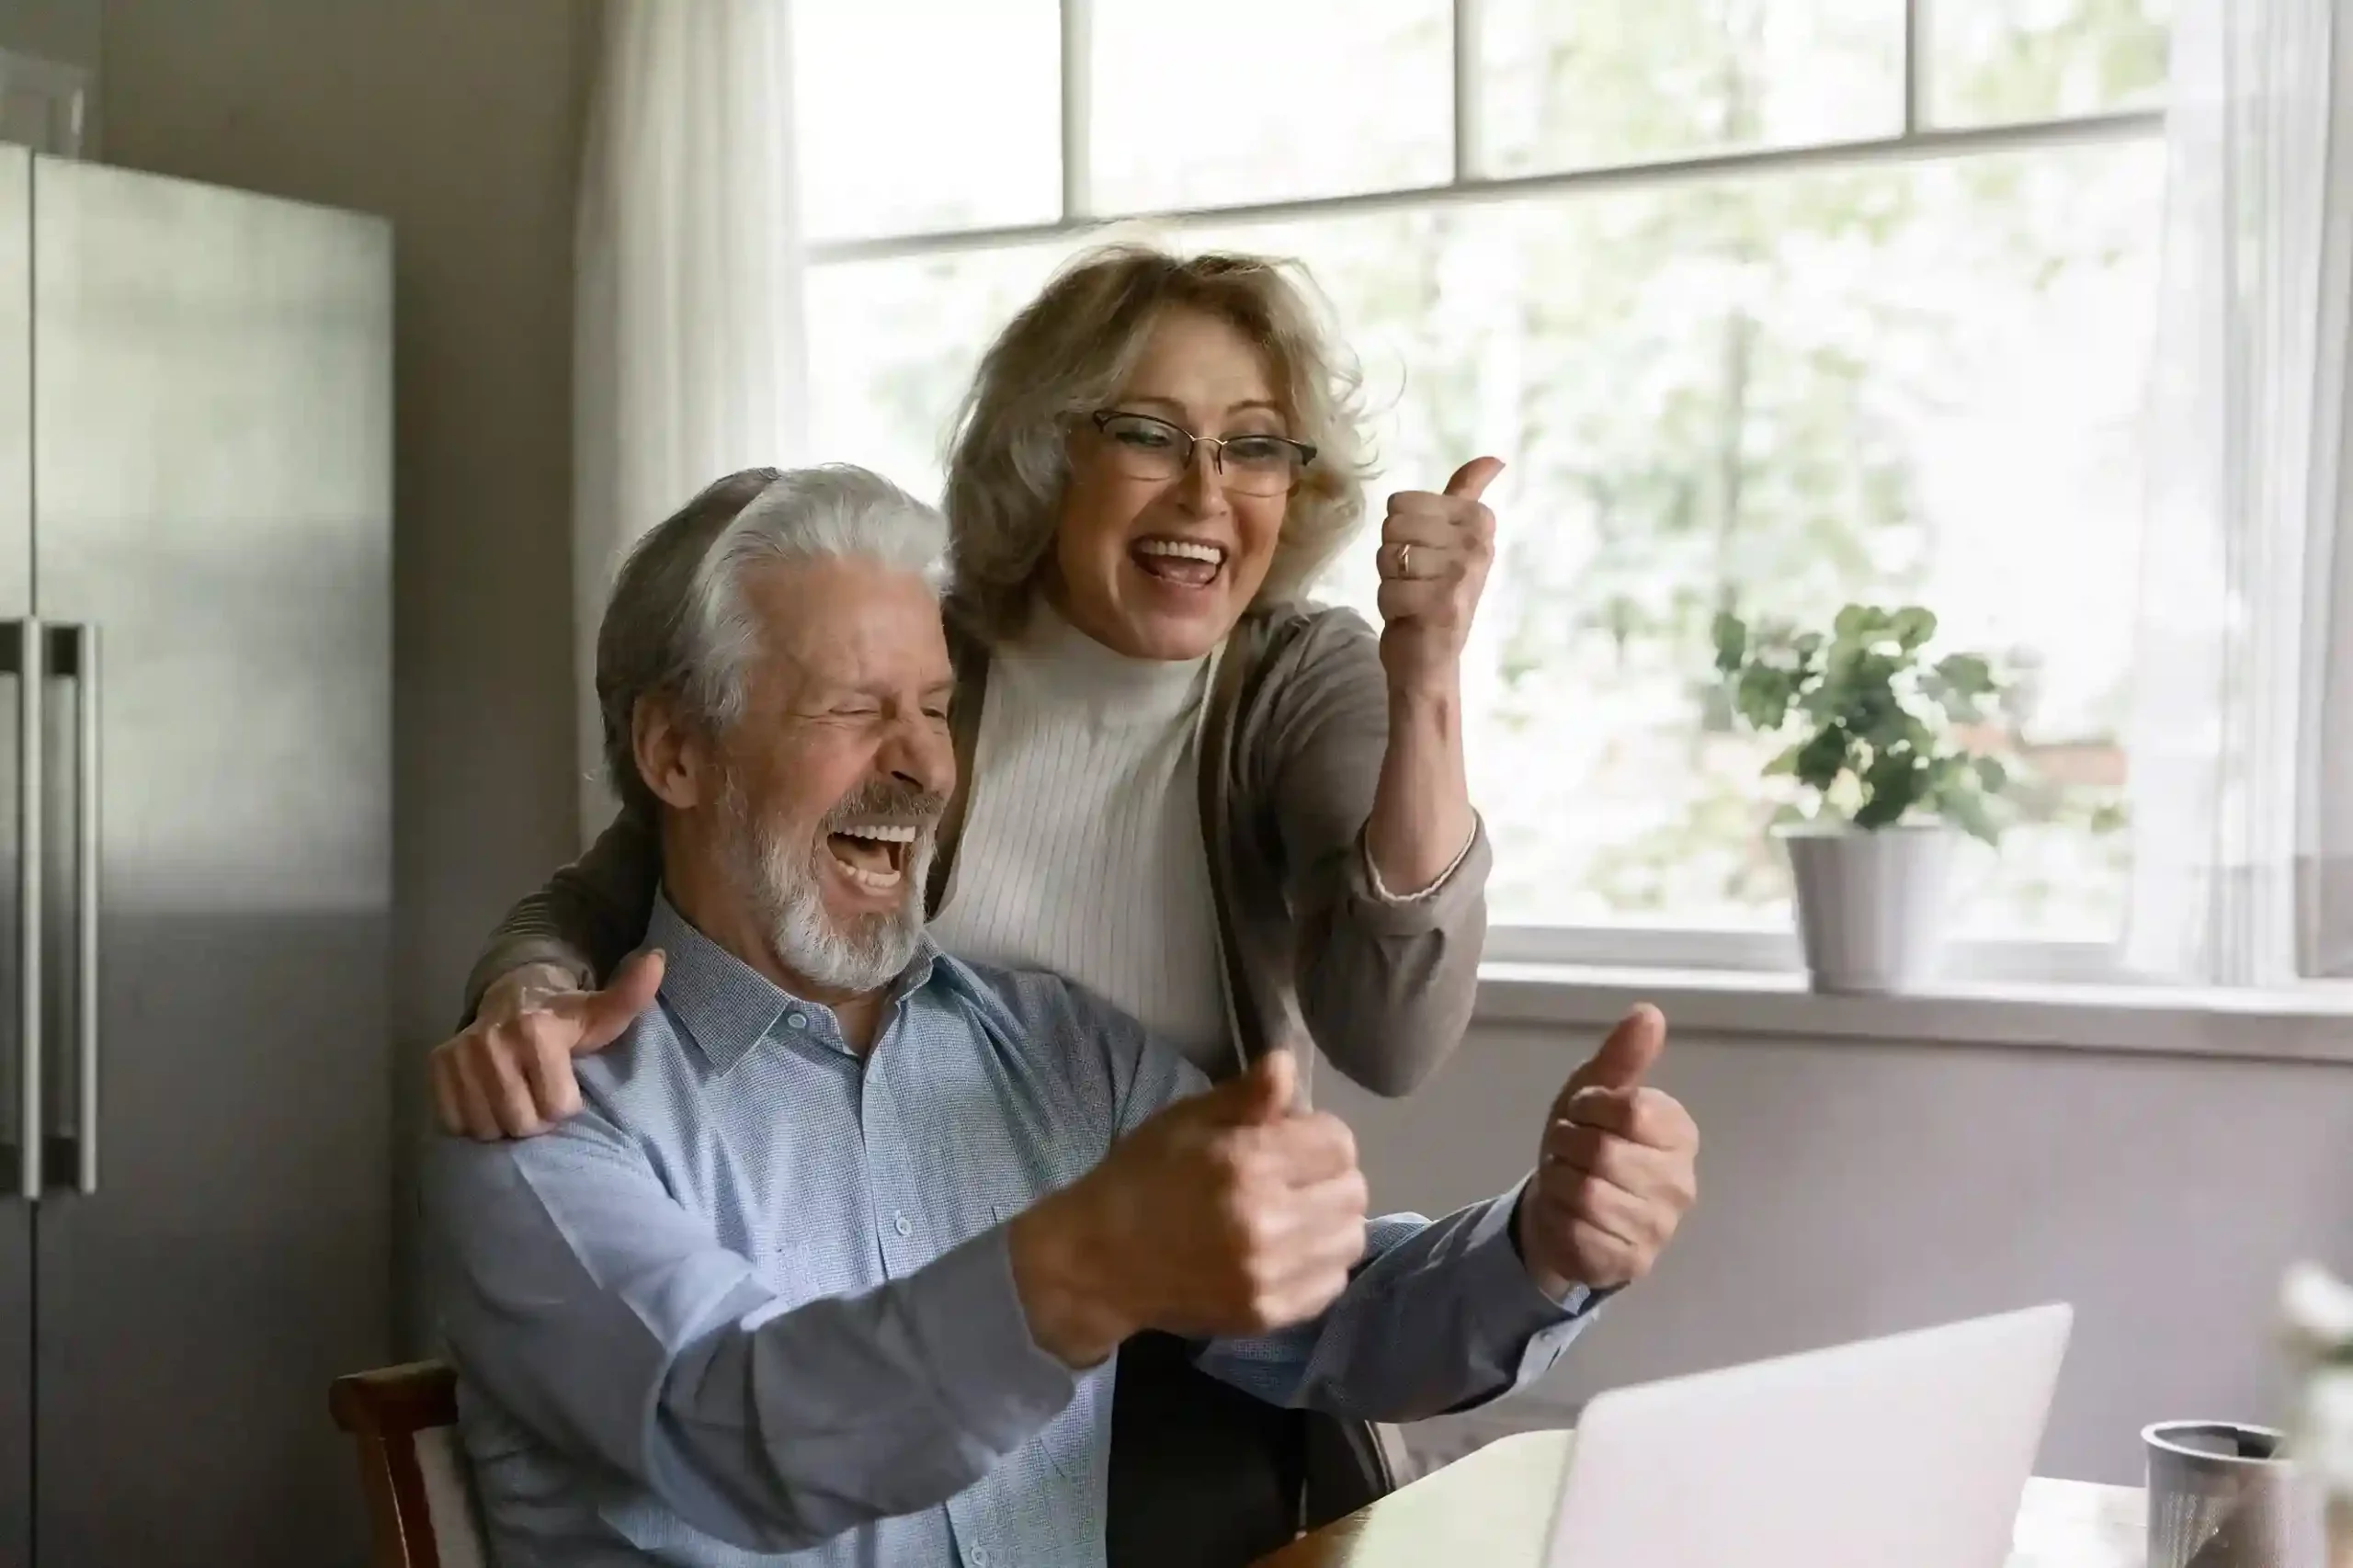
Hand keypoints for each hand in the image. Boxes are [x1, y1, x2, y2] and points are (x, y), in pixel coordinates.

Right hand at [427, 951, 664, 1139]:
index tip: (564, 1086)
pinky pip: (454, 1122)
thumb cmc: (566, 1017)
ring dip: (503, 1122)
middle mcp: (491, 1042)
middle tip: (536, 1095)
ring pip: (486, 1127)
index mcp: (536, 1030)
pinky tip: (487, 1099)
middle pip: (521, 1123)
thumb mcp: (602, 1011)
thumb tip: (658, 959)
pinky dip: (472, 1119)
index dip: (564, 1103)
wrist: (512, 997)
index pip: (557, 1109)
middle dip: (534, 1117)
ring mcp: (460, 1055)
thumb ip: (630, 994)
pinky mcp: (436, 1066)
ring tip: (514, 1097)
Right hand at [1008, 1050, 1369, 1366]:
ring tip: (1292, 1216)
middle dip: (1327, 1175)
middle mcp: (1267, 1222)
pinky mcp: (1268, 1314)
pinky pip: (1331, 1283)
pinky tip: (1285, 1252)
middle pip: (1353, 1190)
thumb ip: (1244, 1096)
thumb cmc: (1141, 1179)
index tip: (1287, 1140)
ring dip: (1330, 1221)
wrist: (1098, 1263)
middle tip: (1290, 1178)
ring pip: (1350, 1238)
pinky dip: (1318, 1264)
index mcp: (1246, 1164)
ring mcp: (1270, 1275)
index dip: (1316, 1134)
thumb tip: (1287, 1064)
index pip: (1338, 1143)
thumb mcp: (1185, 1121)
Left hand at [1375, 456, 1502, 696]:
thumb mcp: (1453, 538)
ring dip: (1390, 582)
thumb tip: (1494, 459)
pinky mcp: (1443, 604)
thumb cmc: (1436, 593)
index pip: (1400, 502)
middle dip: (1392, 558)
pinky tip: (1412, 617)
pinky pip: (1388, 588)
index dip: (1399, 532)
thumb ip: (1467, 494)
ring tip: (1414, 597)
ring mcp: (1463, 574)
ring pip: (1388, 557)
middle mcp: (1477, 544)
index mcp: (1479, 520)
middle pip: (1391, 527)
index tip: (1424, 556)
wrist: (1432, 660)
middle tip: (1416, 580)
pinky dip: (1390, 607)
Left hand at [1517, 1004, 1698, 1298]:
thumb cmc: (1584, 1141)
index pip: (1629, 1109)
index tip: (1583, 1112)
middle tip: (1568, 1150)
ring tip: (1567, 1180)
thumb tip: (1649, 1013)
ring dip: (1558, 1181)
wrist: (1561, 1207)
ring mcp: (1660, 1226)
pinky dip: (1558, 1218)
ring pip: (1586, 1193)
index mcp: (1679, 1132)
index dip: (1589, 1107)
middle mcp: (1681, 1181)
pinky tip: (1567, 1215)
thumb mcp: (1595, 1092)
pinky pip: (1580, 1233)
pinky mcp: (1633, 1262)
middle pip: (1602, 1152)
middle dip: (1567, 1145)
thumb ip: (1623, 1056)